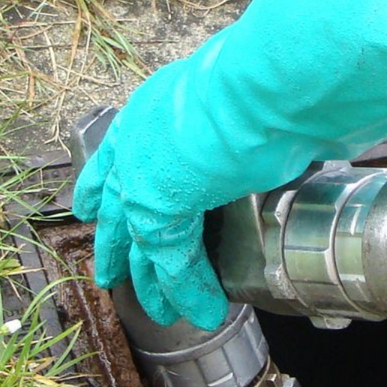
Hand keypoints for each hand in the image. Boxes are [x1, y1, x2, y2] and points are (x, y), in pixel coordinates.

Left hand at [71, 0, 386, 326]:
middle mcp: (141, 137)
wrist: (277, 79)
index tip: (94, 205)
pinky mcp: (161, 207)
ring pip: (141, 242)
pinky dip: (189, 289)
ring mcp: (144, 171)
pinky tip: (203, 311)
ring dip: (152, 281)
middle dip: (115, 244)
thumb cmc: (283, 73)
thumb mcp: (257, 99)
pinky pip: (172, 261)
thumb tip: (293, 128)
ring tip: (159, 312)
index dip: (104, 184)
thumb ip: (256, 123)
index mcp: (158, 103)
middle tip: (109, 273)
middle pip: (115, 204)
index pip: (116, 152)